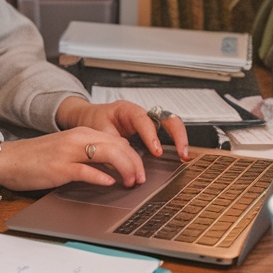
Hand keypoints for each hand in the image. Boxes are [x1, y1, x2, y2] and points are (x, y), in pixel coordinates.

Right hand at [0, 127, 147, 192]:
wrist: (9, 160)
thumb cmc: (37, 158)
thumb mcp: (67, 151)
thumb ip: (89, 155)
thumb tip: (112, 168)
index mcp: (81, 133)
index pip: (117, 140)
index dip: (133, 155)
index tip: (140, 170)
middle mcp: (77, 138)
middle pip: (118, 145)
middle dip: (135, 163)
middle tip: (141, 179)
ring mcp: (69, 152)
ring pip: (108, 153)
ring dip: (125, 168)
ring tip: (131, 182)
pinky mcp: (60, 168)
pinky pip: (87, 170)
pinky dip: (102, 176)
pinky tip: (110, 183)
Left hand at [55, 96, 189, 162]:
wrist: (88, 118)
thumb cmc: (93, 120)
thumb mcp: (98, 131)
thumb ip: (110, 145)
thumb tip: (120, 163)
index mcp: (126, 109)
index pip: (143, 120)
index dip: (151, 136)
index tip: (156, 151)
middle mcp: (140, 113)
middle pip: (166, 117)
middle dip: (177, 134)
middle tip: (182, 152)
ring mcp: (146, 121)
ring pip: (170, 124)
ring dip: (179, 139)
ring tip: (184, 156)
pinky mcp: (149, 131)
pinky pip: (165, 134)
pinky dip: (174, 143)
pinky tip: (178, 156)